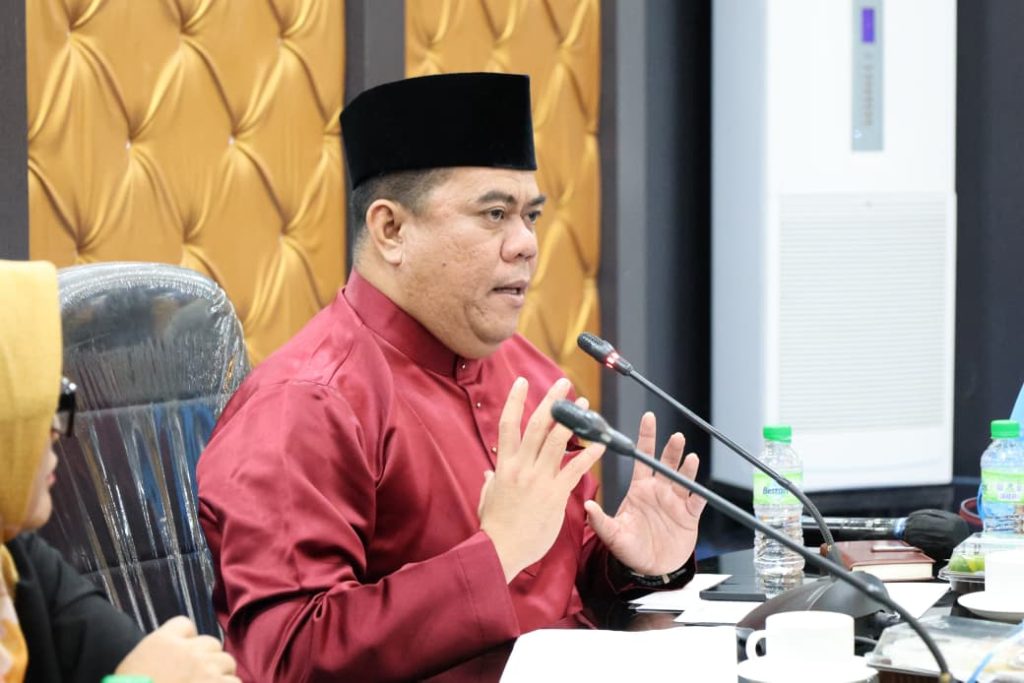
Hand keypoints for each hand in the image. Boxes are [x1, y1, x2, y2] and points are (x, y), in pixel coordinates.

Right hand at [115, 616, 238, 682]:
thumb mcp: (131, 670)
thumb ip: (155, 658)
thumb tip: (170, 664)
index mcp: (162, 642)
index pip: (185, 626)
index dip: (186, 642)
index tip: (181, 659)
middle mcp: (188, 651)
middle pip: (211, 644)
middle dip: (206, 661)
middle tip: (196, 681)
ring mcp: (206, 668)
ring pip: (227, 662)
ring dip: (220, 677)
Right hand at [479, 377, 604, 581]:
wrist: (500, 550)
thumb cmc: (493, 526)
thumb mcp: (487, 498)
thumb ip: (492, 481)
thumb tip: (490, 471)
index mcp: (504, 465)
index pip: (508, 425)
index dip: (514, 401)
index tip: (522, 382)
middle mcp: (522, 467)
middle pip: (538, 425)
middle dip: (551, 401)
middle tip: (563, 383)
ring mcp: (539, 479)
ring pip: (557, 440)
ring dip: (573, 419)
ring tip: (584, 404)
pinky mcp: (555, 494)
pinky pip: (575, 468)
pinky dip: (589, 454)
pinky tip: (601, 443)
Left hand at [584, 412, 706, 575]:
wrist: (651, 568)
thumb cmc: (630, 549)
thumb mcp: (613, 535)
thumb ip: (601, 521)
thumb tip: (587, 506)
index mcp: (639, 489)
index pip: (642, 458)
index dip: (646, 437)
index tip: (648, 417)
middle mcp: (659, 490)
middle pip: (666, 464)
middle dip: (671, 449)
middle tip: (675, 437)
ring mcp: (675, 501)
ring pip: (683, 478)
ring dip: (687, 467)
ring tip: (690, 457)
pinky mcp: (689, 516)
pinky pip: (696, 501)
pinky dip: (699, 493)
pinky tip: (700, 487)